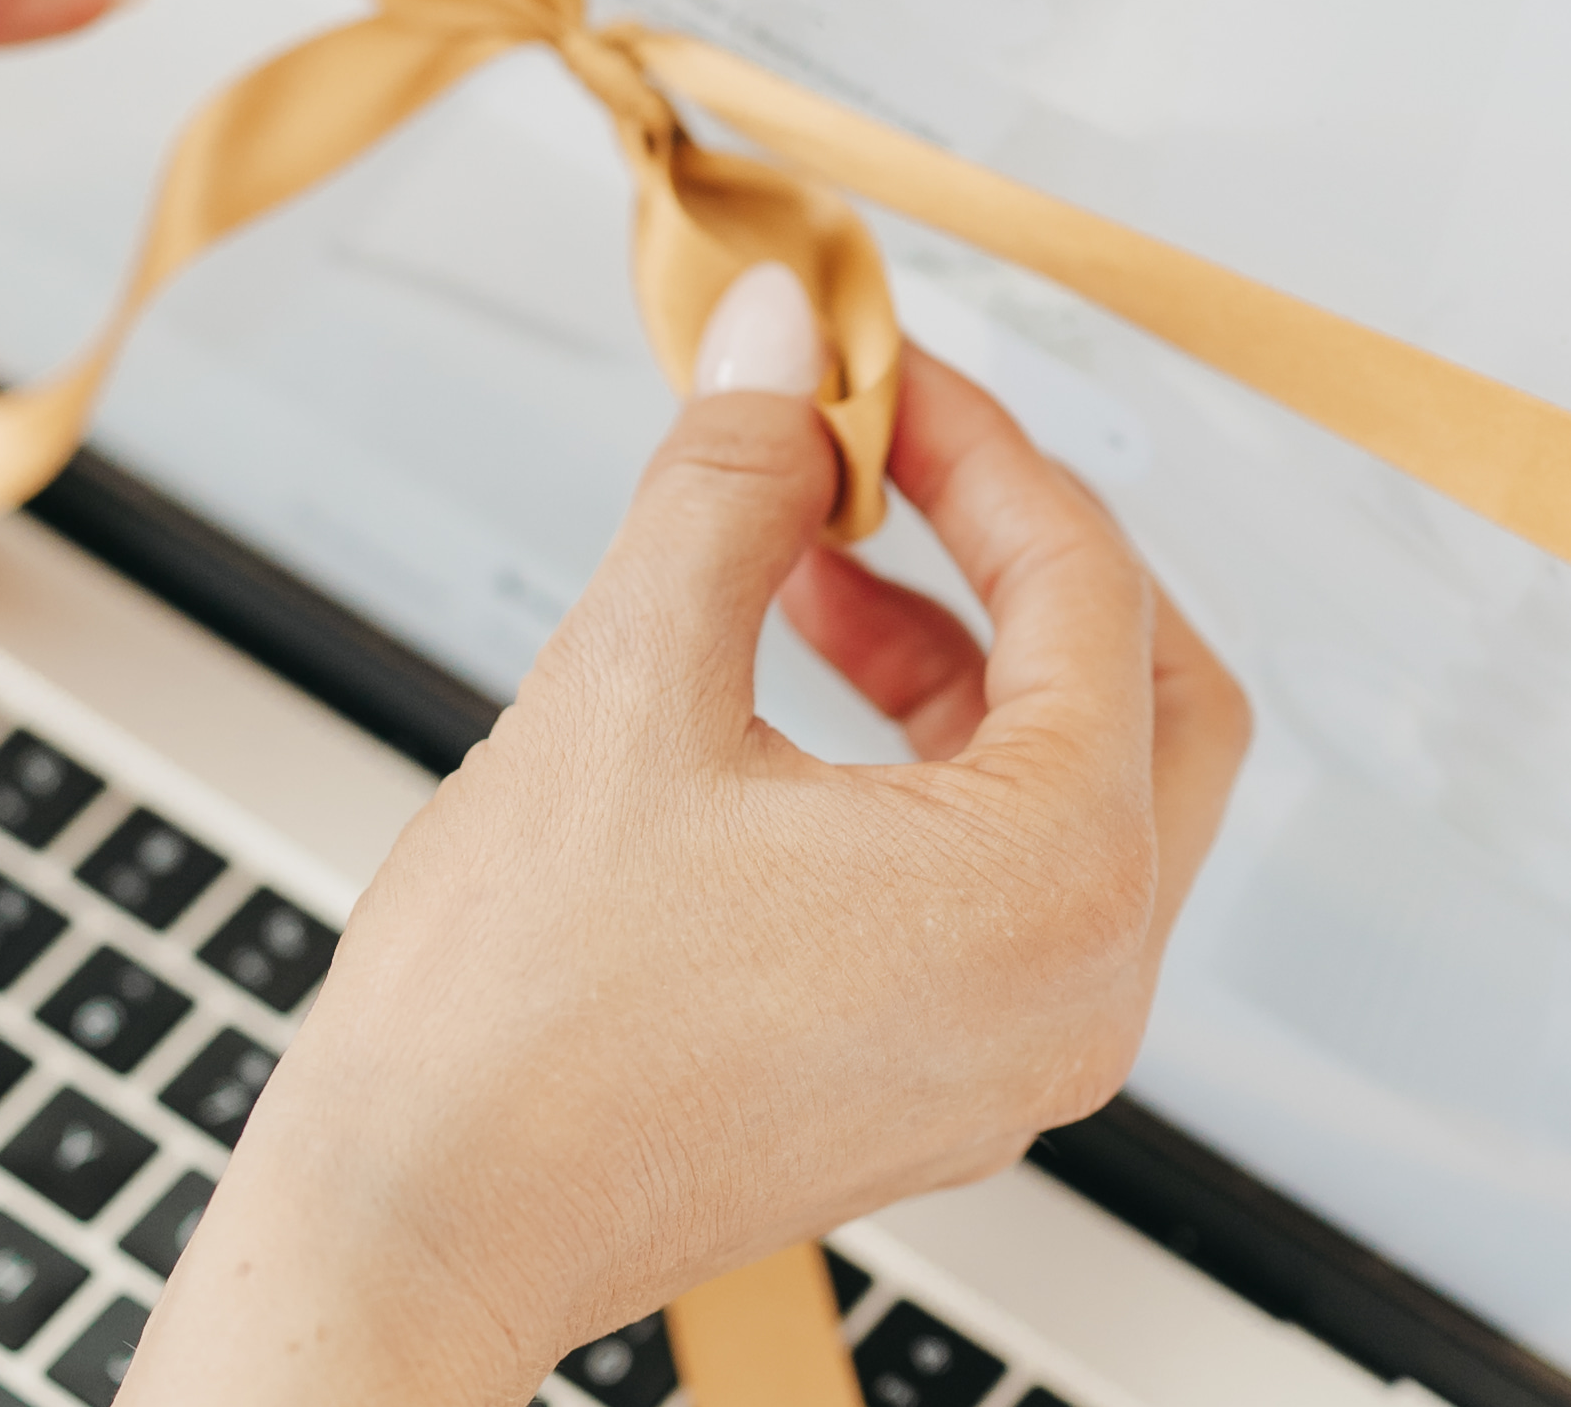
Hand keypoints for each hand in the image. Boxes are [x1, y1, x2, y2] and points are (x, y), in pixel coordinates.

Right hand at [127, 266, 1251, 1402]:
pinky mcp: (941, 1078)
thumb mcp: (629, 680)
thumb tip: (784, 350)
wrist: (421, 1220)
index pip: (1090, 590)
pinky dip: (931, 759)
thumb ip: (732, 481)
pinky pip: (1005, 879)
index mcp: (1048, 884)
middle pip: (1149, 691)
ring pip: (1076, 786)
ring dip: (964, 647)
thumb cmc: (516, 1019)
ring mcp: (1017, 1048)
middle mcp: (1077, 986)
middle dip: (1015, 547)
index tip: (878, 376)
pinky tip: (789, 691)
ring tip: (804, 560)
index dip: (980, 446)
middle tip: (887, 458)